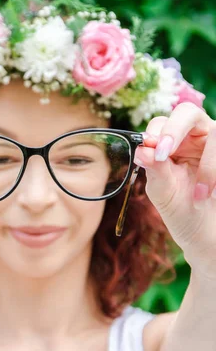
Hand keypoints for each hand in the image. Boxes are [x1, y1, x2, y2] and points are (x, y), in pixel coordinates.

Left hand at [134, 102, 215, 273]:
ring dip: (207, 165)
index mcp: (173, 144)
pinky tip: (210, 195)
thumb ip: (154, 170)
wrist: (207, 237)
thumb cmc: (183, 212)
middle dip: (175, 129)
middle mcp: (197, 138)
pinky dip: (215, 172)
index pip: (162, 122)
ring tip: (200, 195)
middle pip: (188, 113)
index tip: (154, 155)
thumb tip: (141, 150)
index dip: (158, 133)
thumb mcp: (164, 192)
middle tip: (165, 154)